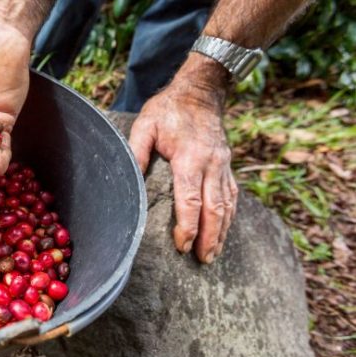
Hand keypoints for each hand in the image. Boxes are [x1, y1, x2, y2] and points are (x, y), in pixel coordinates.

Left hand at [128, 56, 238, 263]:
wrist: (200, 91)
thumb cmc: (168, 109)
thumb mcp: (144, 125)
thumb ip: (137, 151)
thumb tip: (130, 179)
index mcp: (189, 158)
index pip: (191, 200)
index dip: (188, 226)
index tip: (182, 246)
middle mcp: (211, 164)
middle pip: (214, 209)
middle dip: (209, 237)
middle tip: (202, 260)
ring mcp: (223, 164)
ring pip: (227, 205)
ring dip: (222, 231)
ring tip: (213, 254)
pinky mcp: (227, 164)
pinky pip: (232, 194)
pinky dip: (229, 216)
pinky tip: (224, 230)